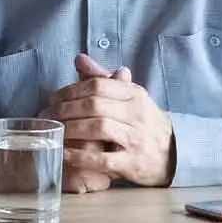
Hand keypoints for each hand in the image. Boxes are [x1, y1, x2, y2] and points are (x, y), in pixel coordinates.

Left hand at [48, 55, 172, 191]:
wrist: (175, 153)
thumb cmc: (143, 123)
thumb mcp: (129, 98)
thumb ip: (103, 79)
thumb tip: (79, 59)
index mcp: (134, 95)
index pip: (98, 85)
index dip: (70, 90)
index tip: (52, 99)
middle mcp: (136, 114)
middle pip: (95, 105)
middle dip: (65, 109)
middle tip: (46, 116)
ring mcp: (136, 139)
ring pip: (99, 128)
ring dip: (71, 129)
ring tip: (53, 132)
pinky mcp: (133, 163)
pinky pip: (103, 159)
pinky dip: (81, 157)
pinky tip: (64, 154)